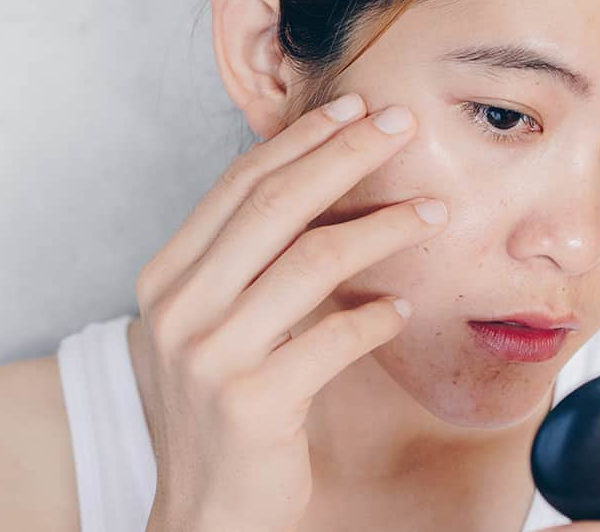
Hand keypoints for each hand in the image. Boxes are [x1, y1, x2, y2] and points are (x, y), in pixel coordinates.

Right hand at [135, 93, 448, 531]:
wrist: (207, 511)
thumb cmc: (224, 411)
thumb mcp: (216, 327)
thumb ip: (249, 265)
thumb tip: (320, 192)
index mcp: (166, 279)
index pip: (238, 186)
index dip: (300, 141)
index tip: (354, 108)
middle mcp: (178, 308)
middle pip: (274, 204)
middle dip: (345, 154)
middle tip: (401, 125)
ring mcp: (210, 355)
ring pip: (311, 260)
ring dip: (381, 228)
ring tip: (432, 213)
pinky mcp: (253, 402)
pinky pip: (334, 338)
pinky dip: (377, 316)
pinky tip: (403, 306)